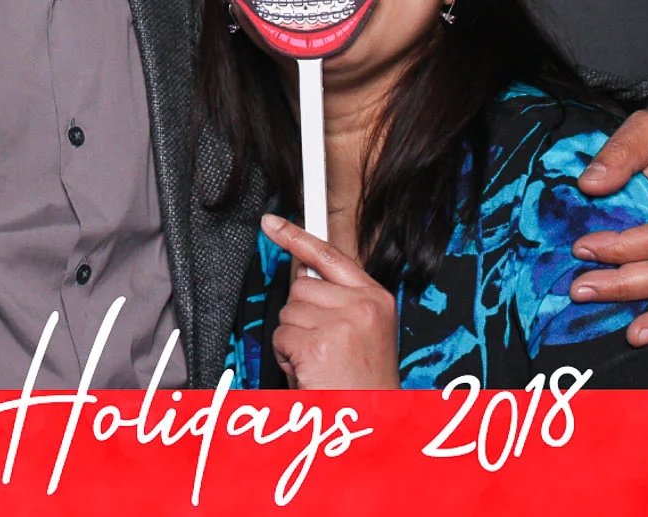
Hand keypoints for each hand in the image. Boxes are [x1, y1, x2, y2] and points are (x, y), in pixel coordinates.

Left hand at [260, 213, 397, 389]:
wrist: (373, 424)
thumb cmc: (363, 384)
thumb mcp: (363, 332)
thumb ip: (339, 301)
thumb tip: (302, 276)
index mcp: (376, 299)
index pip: (330, 256)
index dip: (296, 237)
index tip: (271, 223)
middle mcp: (363, 306)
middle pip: (301, 287)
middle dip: (300, 317)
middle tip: (321, 348)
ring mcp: (342, 323)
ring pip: (287, 311)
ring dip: (292, 339)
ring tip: (319, 363)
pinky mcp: (318, 344)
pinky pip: (281, 335)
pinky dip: (285, 356)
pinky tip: (309, 371)